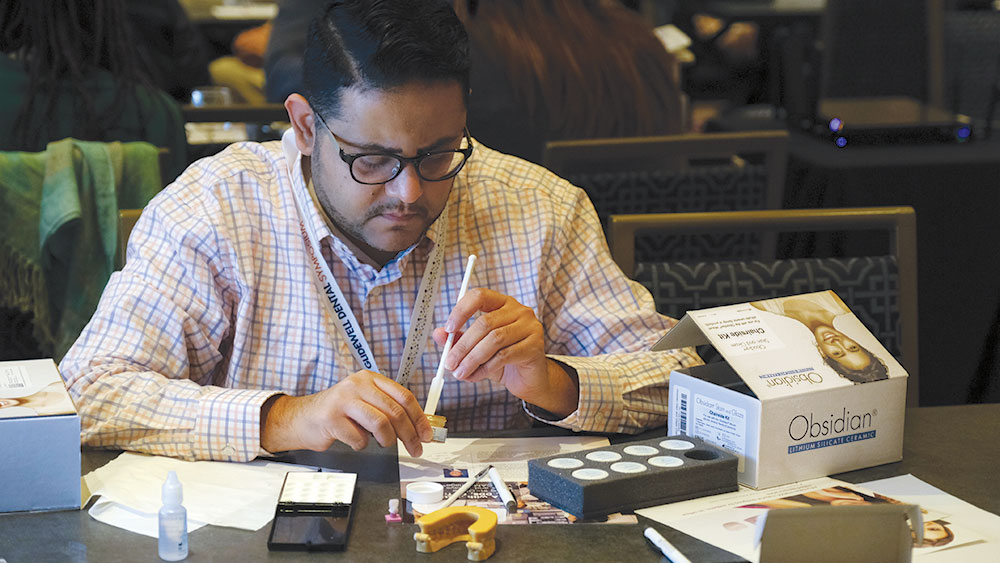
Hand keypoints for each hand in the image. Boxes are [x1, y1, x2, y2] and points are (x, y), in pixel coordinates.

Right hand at [260, 370, 431, 456]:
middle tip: (415, 448)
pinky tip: (355, 440)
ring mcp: (343, 400)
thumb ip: (389, 409)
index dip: (419, 418)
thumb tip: (419, 428)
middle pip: (395, 411)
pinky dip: (362, 444)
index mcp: (370, 378)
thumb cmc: (338, 413)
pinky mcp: (331, 418)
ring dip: (387, 440)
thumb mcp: (365, 403)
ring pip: (381, 424)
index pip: (404, 396)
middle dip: (409, 435)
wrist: (303, 418)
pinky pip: (359, 438)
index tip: (427, 435)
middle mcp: (357, 385)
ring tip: (383, 443)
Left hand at [432, 288, 577, 416]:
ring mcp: (530, 327)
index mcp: (503, 303)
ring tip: (460, 372)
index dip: (461, 310)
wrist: (529, 379)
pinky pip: (504, 355)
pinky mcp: (535, 346)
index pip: (480, 296)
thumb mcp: (476, 348)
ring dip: (472, 358)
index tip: (448, 329)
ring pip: (494, 340)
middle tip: (449, 362)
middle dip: (463, 345)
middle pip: (485, 322)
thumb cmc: (503, 360)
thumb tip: (438, 334)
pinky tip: (475, 376)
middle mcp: (519, 311)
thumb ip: (459, 339)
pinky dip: (485, 368)